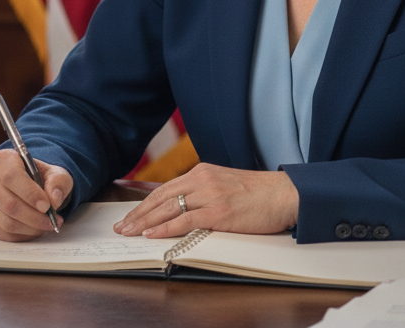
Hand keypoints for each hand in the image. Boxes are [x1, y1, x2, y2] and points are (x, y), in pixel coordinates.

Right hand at [0, 149, 72, 240]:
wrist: (29, 184)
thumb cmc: (41, 177)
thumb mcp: (55, 173)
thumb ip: (58, 182)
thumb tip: (54, 199)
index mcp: (4, 159)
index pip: (12, 177)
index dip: (30, 193)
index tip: (47, 206)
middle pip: (8, 203)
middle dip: (34, 217)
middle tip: (52, 221)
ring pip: (5, 221)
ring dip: (29, 228)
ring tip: (46, 225)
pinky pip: (1, 233)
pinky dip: (21, 234)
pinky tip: (34, 229)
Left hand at [114, 163, 298, 238]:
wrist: (284, 193)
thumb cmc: (258, 193)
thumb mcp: (225, 185)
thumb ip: (204, 192)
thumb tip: (182, 209)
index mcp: (204, 171)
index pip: (165, 188)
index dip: (143, 204)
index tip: (129, 216)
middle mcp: (203, 179)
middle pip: (161, 197)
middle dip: (137, 214)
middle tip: (120, 227)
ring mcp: (211, 195)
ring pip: (168, 208)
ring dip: (144, 222)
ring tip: (128, 232)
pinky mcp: (219, 212)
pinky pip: (185, 220)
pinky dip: (166, 228)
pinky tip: (152, 233)